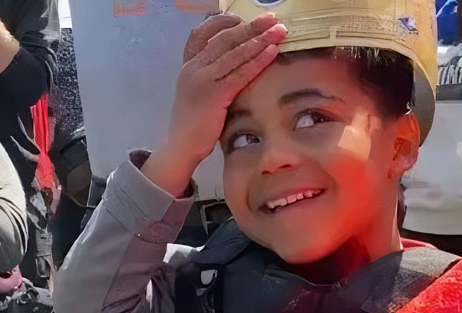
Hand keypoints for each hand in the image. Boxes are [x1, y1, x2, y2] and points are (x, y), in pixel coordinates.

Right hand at [167, 12, 286, 165]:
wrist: (181, 146)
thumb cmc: (195, 123)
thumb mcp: (199, 93)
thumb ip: (212, 77)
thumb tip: (237, 66)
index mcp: (189, 65)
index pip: (203, 33)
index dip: (224, 23)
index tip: (244, 17)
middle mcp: (193, 67)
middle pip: (225, 38)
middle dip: (251, 27)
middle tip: (272, 19)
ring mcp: (202, 79)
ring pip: (235, 53)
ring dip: (260, 39)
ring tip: (279, 31)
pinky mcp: (214, 94)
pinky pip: (240, 73)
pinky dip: (258, 61)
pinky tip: (272, 53)